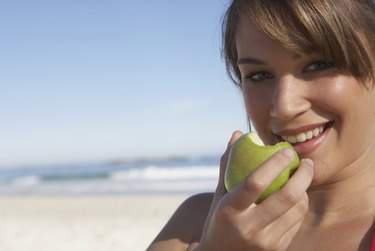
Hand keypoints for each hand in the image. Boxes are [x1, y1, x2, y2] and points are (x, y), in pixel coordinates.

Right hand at [197, 131, 313, 250]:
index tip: (286, 150)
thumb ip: (228, 163)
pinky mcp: (277, 249)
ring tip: (301, 178)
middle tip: (306, 162)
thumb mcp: (218, 194)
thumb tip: (238, 134)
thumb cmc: (219, 219)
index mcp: (230, 209)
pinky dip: (300, 205)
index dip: (274, 163)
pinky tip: (297, 197)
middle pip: (286, 197)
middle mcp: (248, 227)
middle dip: (303, 175)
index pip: (255, 183)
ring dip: (304, 189)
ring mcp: (265, 241)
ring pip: (297, 210)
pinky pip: (297, 222)